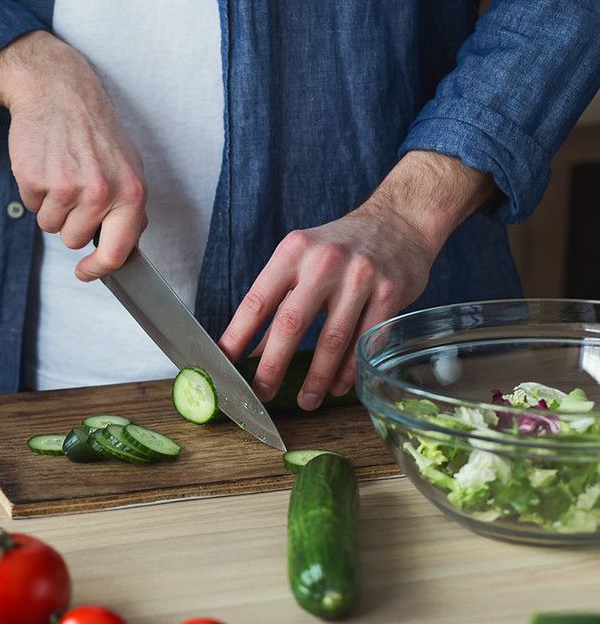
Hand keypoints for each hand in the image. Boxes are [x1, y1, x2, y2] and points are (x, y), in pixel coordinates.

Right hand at [0, 31, 146, 280]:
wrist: (58, 91)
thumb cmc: (93, 130)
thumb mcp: (127, 164)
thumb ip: (129, 206)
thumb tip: (127, 243)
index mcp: (131, 193)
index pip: (116, 253)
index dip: (97, 270)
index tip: (85, 273)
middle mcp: (102, 193)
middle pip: (74, 241)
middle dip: (70, 222)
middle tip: (74, 186)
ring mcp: (68, 188)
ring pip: (51, 227)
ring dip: (52, 206)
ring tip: (61, 172)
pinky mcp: (37, 181)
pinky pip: (32, 207)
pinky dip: (35, 191)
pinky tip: (46, 165)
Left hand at [219, 151, 495, 408]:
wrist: (400, 221)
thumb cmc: (339, 248)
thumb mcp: (301, 263)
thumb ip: (276, 304)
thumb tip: (249, 352)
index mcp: (293, 252)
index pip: (257, 301)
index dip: (237, 336)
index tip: (223, 364)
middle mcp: (324, 261)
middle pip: (291, 323)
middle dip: (273, 365)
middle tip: (262, 393)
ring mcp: (360, 276)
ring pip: (333, 339)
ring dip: (316, 377)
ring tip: (305, 402)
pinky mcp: (391, 291)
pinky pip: (365, 340)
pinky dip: (349, 369)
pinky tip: (336, 387)